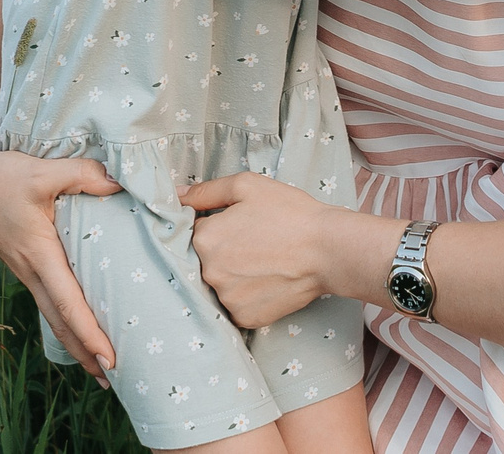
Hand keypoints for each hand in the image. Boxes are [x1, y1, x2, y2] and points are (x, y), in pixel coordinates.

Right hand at [0, 135, 119, 372]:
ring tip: (99, 368)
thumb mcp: (42, 171)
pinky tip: (78, 328)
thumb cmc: (1, 178)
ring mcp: (25, 272)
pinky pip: (47, 301)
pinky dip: (65, 321)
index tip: (109, 358)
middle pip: (60, 323)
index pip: (68, 303)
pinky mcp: (24, 266)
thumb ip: (82, 175)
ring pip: (52, 316)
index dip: (89, 333)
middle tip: (113, 379)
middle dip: (85, 353)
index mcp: (39, 254)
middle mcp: (31, 271)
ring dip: (75, 342)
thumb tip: (118, 183)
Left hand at [185, 172, 347, 328]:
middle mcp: (209, 273)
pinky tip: (268, 280)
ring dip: (236, 275)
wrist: (328, 249)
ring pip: (222, 284)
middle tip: (256, 243)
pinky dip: (249, 295)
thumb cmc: (289, 212)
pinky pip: (237, 305)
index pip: (197, 233)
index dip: (220, 226)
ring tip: (265, 262)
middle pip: (206, 261)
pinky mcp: (245, 318)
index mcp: (205, 239)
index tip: (242, 226)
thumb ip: (206, 191)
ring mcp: (227, 299)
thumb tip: (175, 195)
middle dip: (225, 252)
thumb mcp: (246, 186)